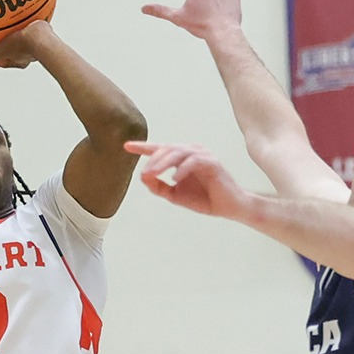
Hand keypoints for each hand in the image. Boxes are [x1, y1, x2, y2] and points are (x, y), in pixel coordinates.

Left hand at [0, 19, 55, 68]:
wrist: (42, 37)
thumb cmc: (22, 46)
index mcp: (19, 61)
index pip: (2, 61)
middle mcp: (28, 54)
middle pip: (13, 48)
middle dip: (5, 42)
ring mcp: (37, 42)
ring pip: (24, 36)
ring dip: (17, 29)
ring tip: (9, 18)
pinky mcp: (43, 31)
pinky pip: (32, 23)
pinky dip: (26, 17)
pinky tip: (21, 8)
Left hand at [124, 141, 253, 219]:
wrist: (227, 207)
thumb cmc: (203, 198)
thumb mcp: (174, 194)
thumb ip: (158, 186)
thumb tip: (142, 177)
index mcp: (182, 157)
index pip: (160, 149)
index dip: (143, 147)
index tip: (126, 146)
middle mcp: (192, 151)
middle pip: (167, 148)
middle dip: (153, 160)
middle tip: (144, 173)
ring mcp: (203, 155)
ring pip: (178, 151)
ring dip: (164, 163)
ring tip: (153, 174)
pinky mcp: (212, 162)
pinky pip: (193, 161)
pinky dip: (182, 169)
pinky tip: (175, 179)